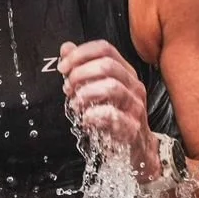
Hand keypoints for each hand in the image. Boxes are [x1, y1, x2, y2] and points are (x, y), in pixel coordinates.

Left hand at [58, 40, 159, 181]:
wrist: (135, 149)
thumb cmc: (115, 117)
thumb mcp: (98, 89)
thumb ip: (82, 67)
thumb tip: (66, 48)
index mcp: (125, 72)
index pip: (105, 49)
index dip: (80, 54)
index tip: (63, 66)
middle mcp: (133, 86)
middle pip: (107, 65)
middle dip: (80, 74)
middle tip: (67, 88)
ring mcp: (135, 107)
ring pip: (112, 87)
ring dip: (86, 93)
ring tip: (74, 104)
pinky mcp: (132, 128)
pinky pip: (113, 116)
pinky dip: (94, 115)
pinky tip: (85, 119)